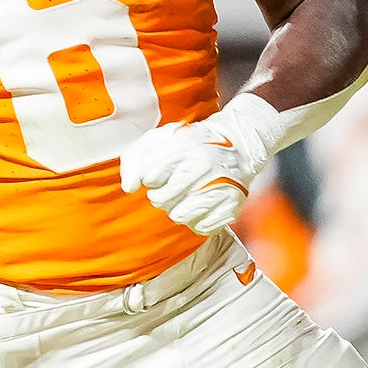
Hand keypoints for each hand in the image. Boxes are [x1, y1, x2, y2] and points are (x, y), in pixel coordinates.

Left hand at [118, 95, 287, 235]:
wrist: (238, 145)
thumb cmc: (191, 145)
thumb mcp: (160, 139)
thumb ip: (135, 159)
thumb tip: (129, 187)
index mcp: (184, 147)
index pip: (150, 176)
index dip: (150, 178)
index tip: (159, 173)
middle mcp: (204, 167)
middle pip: (161, 199)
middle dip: (160, 195)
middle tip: (172, 186)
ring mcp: (220, 187)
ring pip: (179, 216)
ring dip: (176, 209)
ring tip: (185, 196)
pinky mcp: (232, 205)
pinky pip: (200, 227)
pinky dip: (196, 220)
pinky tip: (201, 204)